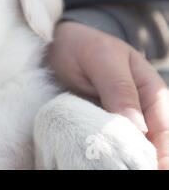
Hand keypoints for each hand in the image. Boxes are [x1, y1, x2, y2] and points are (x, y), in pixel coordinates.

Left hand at [48, 21, 168, 168]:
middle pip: (152, 142)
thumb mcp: (101, 60)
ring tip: (115, 167)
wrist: (57, 45)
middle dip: (145, 160)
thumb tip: (139, 129)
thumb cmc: (83, 47)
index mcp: (152, 90)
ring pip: (130, 146)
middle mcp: (141, 108)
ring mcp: (120, 118)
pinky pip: (108, 143)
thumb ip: (119, 89)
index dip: (162, 153)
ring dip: (127, 159)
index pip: (164, 128)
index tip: (153, 168)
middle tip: (131, 169)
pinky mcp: (100, 125)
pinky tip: (101, 163)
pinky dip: (107, 153)